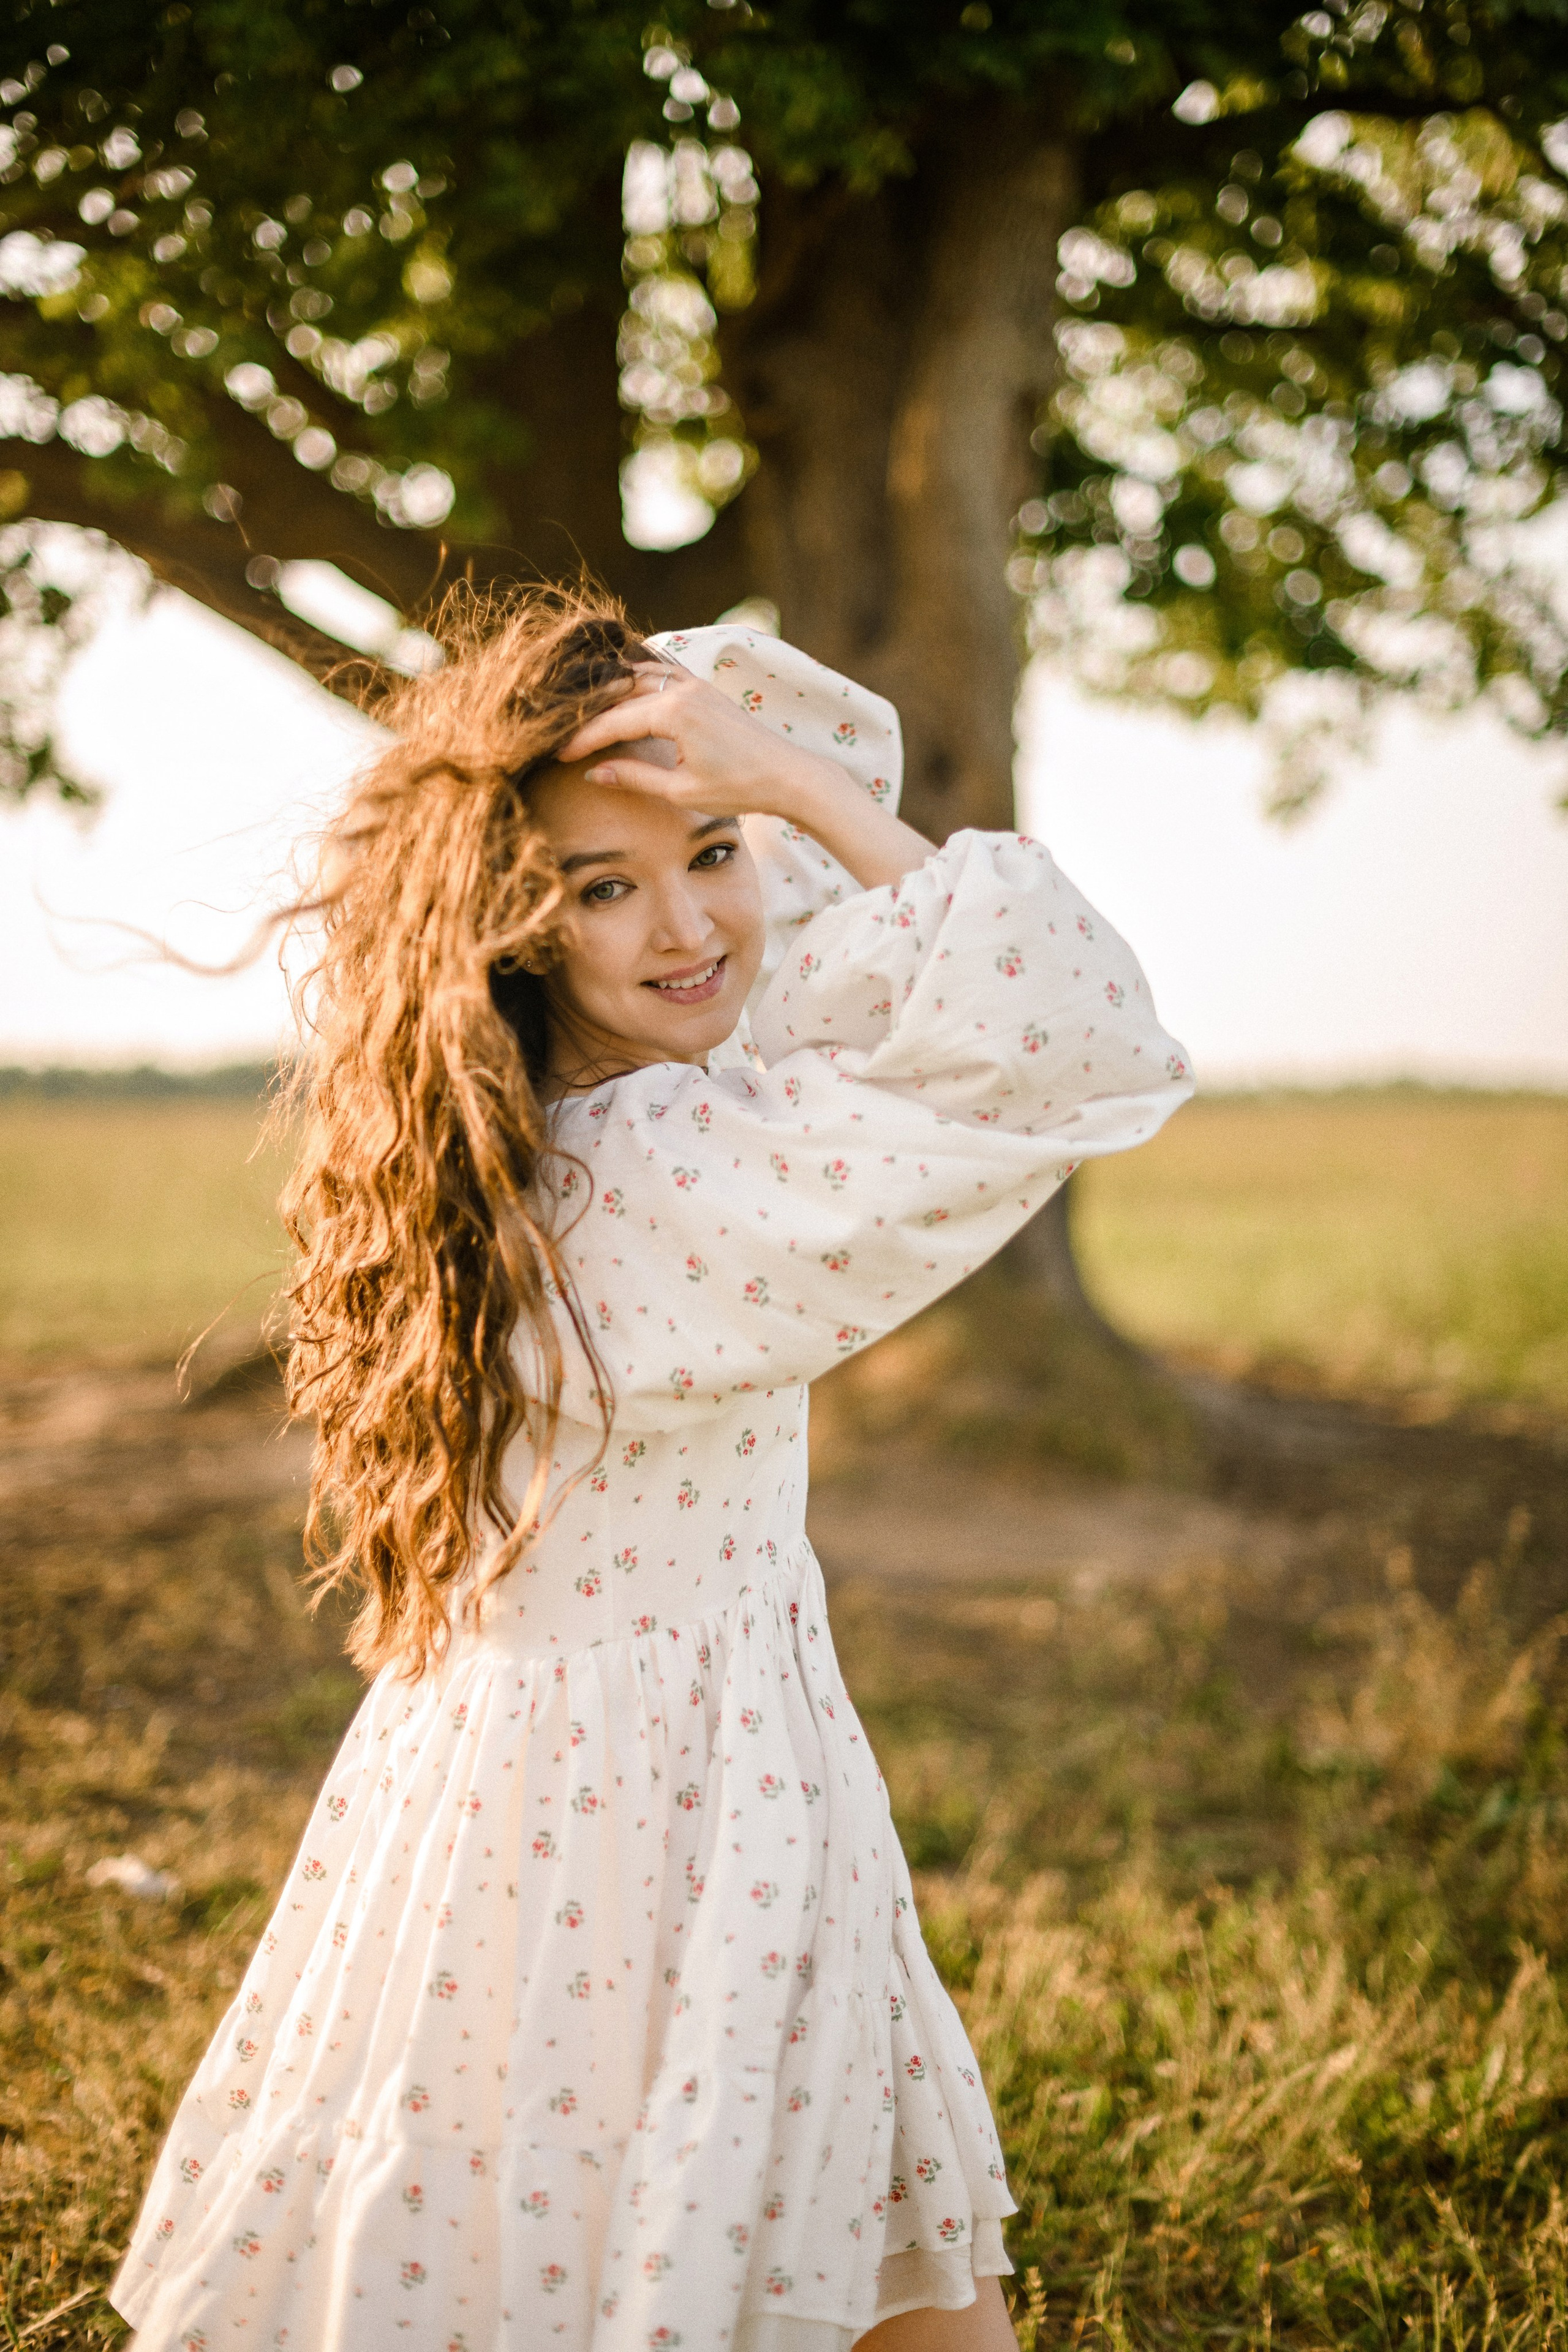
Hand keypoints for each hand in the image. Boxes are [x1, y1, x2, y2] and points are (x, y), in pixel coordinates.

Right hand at [556, 663, 934, 890]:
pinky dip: (636, 686)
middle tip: (563, 731)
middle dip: (591, 715)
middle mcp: (682, 689)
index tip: (560, 755)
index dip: (584, 739)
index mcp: (674, 711)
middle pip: (622, 696)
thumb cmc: (739, 787)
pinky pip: (660, 678)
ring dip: (612, 695)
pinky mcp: (705, 690)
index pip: (615, 722)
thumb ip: (635, 778)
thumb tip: (595, 773)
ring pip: (640, 680)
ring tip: (585, 712)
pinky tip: (622, 695)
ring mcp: (696, 685)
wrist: (788, 775)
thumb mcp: (682, 791)